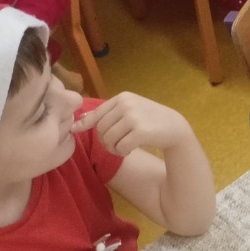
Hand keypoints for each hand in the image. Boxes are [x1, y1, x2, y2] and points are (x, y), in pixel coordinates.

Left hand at [74, 92, 195, 155]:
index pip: (97, 113)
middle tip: (117, 145)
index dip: (84, 123)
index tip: (74, 130)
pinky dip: (122, 153)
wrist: (174, 126)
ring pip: (108, 139)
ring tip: (124, 148)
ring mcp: (133, 117)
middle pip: (101, 129)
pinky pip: (119, 147)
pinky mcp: (140, 131)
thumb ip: (108, 113)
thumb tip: (79, 119)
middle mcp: (126, 104)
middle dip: (105, 141)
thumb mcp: (130, 110)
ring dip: (113, 149)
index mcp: (123, 98)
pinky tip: (131, 150)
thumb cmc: (150, 119)